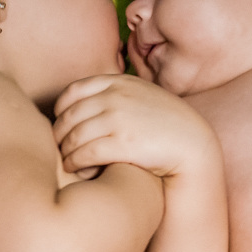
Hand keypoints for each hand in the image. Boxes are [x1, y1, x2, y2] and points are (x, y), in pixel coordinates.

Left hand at [52, 75, 218, 178]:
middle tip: (59, 148)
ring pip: (74, 136)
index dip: (61, 109)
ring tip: (67, 161)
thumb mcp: (143, 95)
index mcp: (119, 82)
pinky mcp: (122, 144)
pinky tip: (76, 169)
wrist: (193, 145)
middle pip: (70, 115)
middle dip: (59, 134)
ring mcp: (118, 119)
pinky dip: (75, 163)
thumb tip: (88, 100)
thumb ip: (118, 92)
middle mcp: (116, 97)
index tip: (62, 123)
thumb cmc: (167, 124)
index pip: (74, 91)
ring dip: (66, 151)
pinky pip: (85, 153)